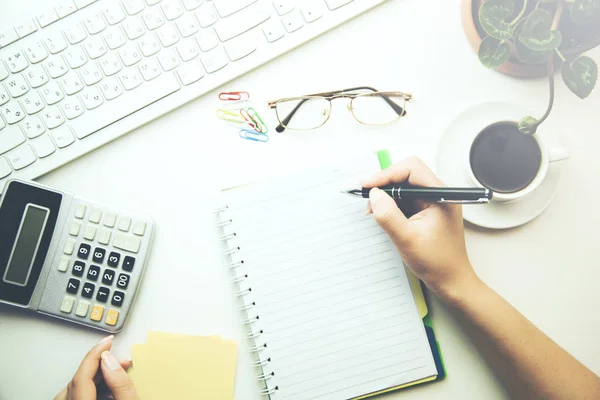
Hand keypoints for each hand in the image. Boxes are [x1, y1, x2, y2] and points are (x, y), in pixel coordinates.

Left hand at [54, 336, 137, 399]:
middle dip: (97, 365)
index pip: (81, 376)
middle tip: (115, 358)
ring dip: (95, 376)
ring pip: (75, 388)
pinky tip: (108, 386)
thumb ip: (120, 384)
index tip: (107, 342)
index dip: (95, 355)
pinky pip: (77, 395)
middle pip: (76, 381)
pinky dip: (91, 386)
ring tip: (116, 372)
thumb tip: (110, 360)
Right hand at [363, 156, 477, 296]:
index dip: (386, 174)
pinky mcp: (427, 210)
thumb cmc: (436, 262)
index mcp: (441, 195)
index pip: (411, 169)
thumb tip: (374, 194)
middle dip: (384, 183)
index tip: (366, 185)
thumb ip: (388, 215)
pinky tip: (382, 216)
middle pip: (406, 174)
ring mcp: (433, 201)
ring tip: (373, 211)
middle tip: (367, 198)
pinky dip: (391, 204)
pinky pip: (405, 199)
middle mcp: (439, 193)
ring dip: (386, 195)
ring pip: (404, 186)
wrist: (451, 280)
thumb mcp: (406, 239)